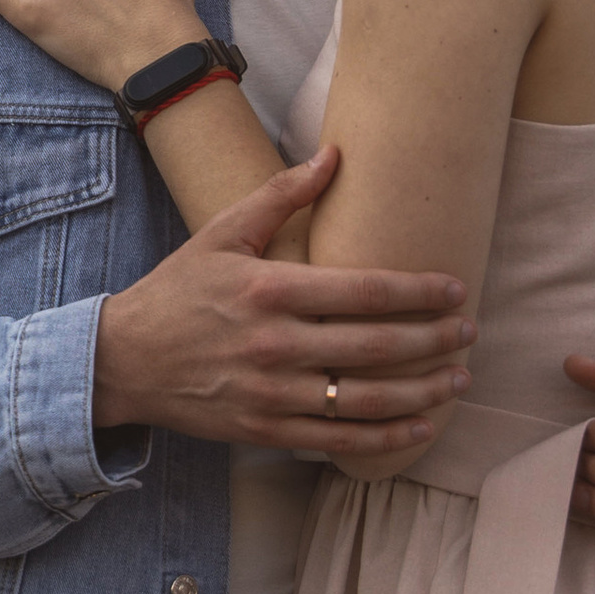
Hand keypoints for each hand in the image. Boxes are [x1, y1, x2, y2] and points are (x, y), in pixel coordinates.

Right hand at [96, 151, 474, 463]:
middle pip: (375, 346)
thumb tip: (334, 155)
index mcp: (268, 289)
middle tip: (471, 331)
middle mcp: (273, 343)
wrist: (124, 359)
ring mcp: (270, 392)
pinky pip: (337, 438)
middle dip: (434, 340)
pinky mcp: (264, 428)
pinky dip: (385, 436)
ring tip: (459, 379)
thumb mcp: (221, 233)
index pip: (363, 290)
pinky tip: (419, 425)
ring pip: (365, 398)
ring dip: (423, 391)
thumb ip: (281, 196)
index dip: (418, 292)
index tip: (455, 290)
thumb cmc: (178, 291)